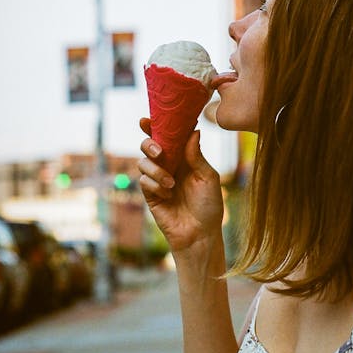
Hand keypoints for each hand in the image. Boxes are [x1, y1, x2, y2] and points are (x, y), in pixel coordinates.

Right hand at [138, 118, 223, 253]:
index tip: (149, 118)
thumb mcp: (208, 178)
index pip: (169, 136)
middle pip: (149, 145)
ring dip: (156, 170)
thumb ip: (197, 156)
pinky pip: (143, 182)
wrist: (200, 234)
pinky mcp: (150, 194)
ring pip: (143, 162)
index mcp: (184, 158)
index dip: (159, 125)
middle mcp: (169, 165)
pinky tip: (167, 194)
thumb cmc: (209, 206)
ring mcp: (157, 179)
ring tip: (171, 183)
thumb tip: (194, 131)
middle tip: (159, 151)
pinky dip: (154, 185)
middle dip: (149, 143)